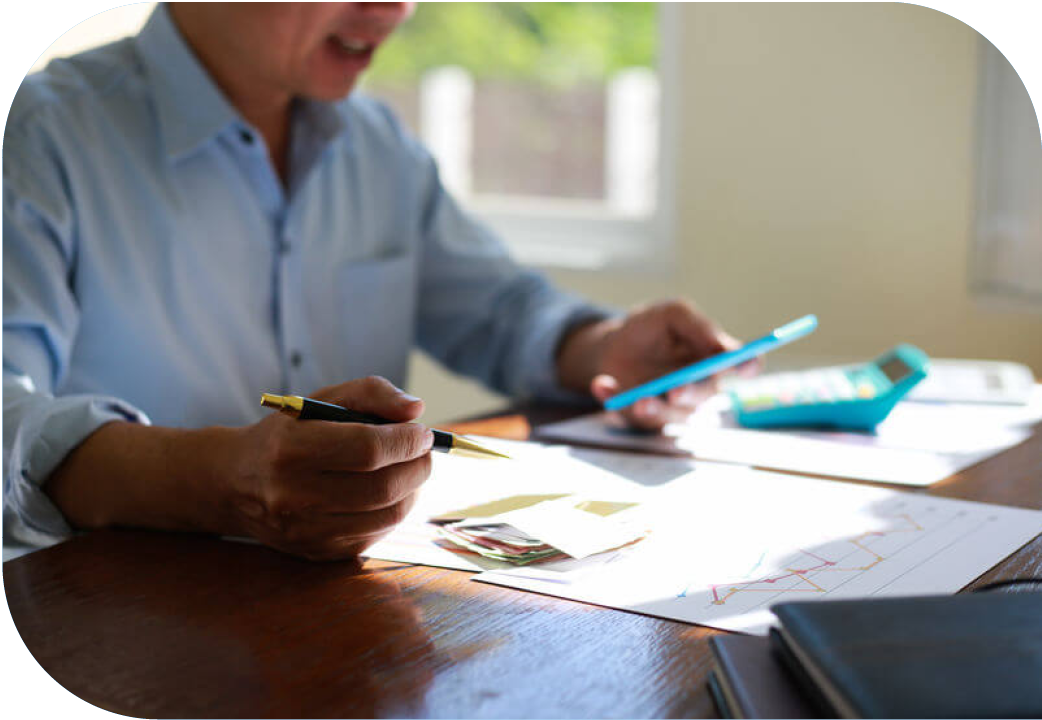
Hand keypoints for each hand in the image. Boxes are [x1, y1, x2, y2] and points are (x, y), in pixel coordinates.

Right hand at [228, 376, 433, 560]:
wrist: (236, 482)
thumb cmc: (288, 433)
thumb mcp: (320, 400)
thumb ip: (371, 393)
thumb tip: (416, 410)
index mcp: (290, 450)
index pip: (366, 449)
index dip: (405, 441)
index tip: (421, 432)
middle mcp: (294, 495)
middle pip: (382, 486)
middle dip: (417, 466)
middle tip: (423, 451)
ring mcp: (306, 531)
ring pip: (387, 516)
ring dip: (412, 490)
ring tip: (409, 469)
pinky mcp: (318, 553)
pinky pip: (376, 535)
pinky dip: (394, 511)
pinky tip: (388, 492)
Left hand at [560, 300, 757, 430]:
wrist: (613, 345)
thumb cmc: (650, 328)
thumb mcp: (672, 314)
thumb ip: (697, 326)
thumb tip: (722, 346)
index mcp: (713, 359)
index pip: (742, 364)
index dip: (749, 365)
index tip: (748, 365)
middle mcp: (700, 388)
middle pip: (704, 396)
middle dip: (690, 393)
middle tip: (675, 391)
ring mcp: (672, 408)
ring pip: (669, 416)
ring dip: (652, 409)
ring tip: (637, 400)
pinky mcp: (644, 418)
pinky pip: (631, 417)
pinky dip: (614, 399)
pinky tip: (602, 384)